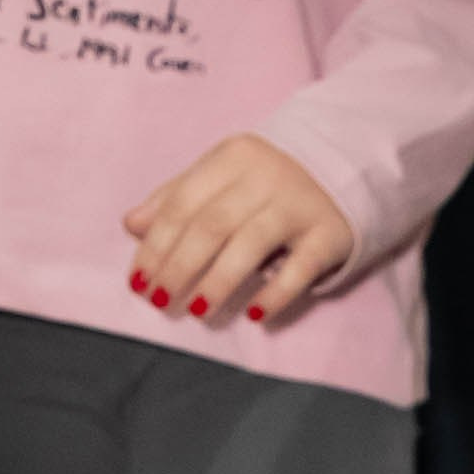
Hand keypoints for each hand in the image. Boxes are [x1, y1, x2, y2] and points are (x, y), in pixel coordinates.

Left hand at [124, 135, 351, 325]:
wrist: (341, 171)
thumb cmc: (267, 183)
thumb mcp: (221, 179)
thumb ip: (177, 199)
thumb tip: (132, 225)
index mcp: (231, 159)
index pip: (183, 205)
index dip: (156, 246)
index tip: (138, 282)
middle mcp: (264, 177)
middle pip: (211, 225)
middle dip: (180, 267)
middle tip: (161, 302)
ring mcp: (298, 205)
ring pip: (250, 245)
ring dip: (219, 282)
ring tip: (199, 311)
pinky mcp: (328, 235)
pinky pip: (299, 269)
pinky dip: (276, 293)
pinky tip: (254, 314)